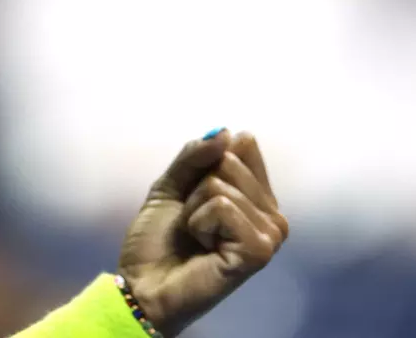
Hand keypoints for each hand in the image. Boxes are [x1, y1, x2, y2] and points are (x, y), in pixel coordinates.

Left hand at [116, 130, 288, 336]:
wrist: (144, 283)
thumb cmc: (160, 239)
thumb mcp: (173, 184)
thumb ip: (196, 154)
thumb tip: (226, 132)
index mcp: (256, 195)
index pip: (243, 144)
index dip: (206, 162)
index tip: (193, 193)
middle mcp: (271, 212)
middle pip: (231, 161)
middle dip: (197, 188)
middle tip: (192, 222)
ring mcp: (270, 234)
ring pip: (223, 185)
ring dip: (195, 210)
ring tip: (196, 237)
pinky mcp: (260, 251)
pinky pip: (223, 206)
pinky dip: (200, 222)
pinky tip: (204, 247)